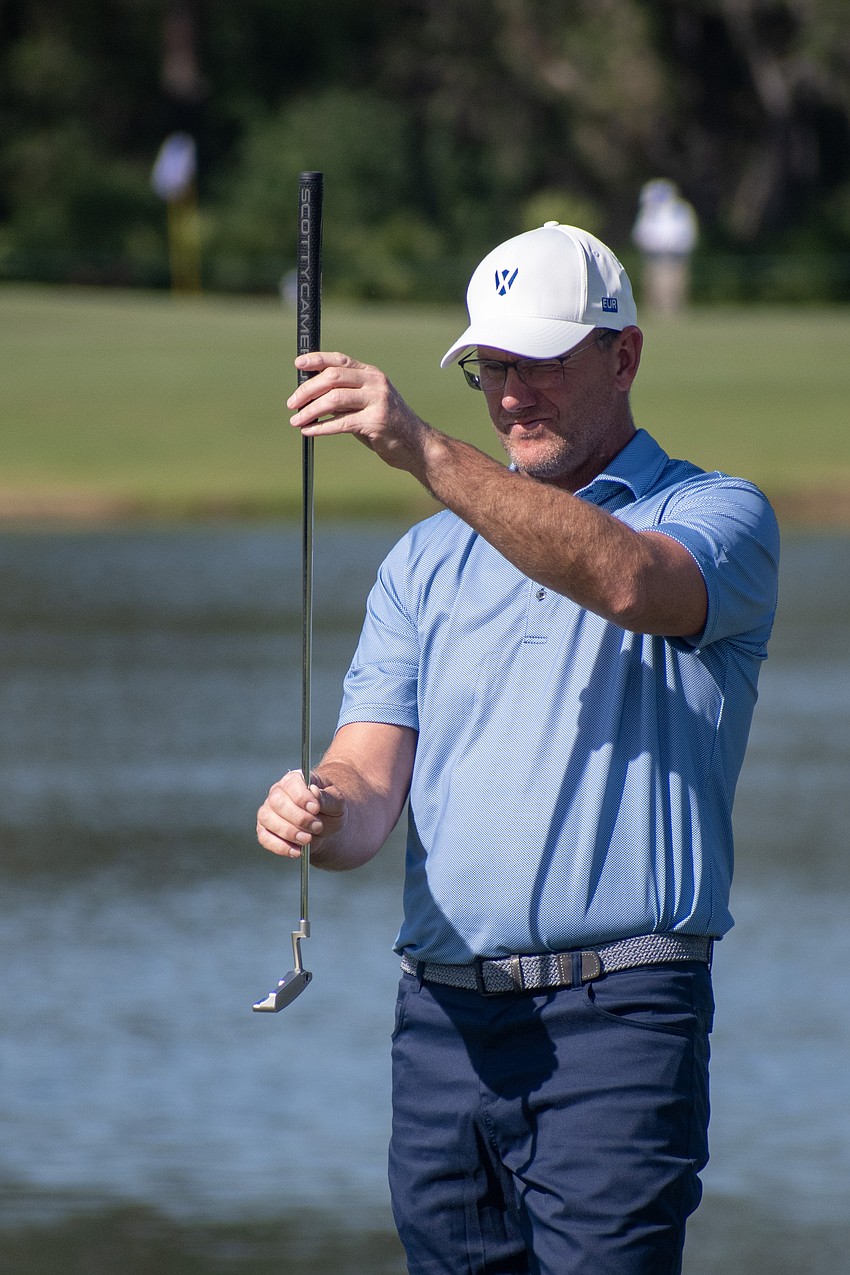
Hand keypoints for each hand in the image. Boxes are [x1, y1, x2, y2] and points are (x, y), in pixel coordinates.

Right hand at [256, 769, 343, 859]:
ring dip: (288, 832)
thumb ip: (327, 797)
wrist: (324, 828)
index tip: (316, 809)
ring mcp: (268, 811)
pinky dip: (280, 846)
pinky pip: (265, 838)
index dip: (302, 796)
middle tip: (317, 827)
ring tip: (308, 840)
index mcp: (295, 780)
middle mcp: (277, 793)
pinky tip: (297, 851)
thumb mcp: (337, 802)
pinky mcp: (264, 831)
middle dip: (298, 817)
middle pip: (277, 801)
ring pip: (267, 818)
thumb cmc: (329, 810)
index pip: (291, 783)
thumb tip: (314, 792)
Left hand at [287, 351, 431, 474]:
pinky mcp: (377, 421)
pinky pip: (341, 422)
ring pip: (334, 399)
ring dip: (310, 410)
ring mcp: (378, 401)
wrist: (416, 445)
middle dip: (307, 390)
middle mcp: (375, 383)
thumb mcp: (365, 404)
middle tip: (292, 403)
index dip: (317, 359)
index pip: (340, 359)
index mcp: (371, 374)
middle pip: (333, 377)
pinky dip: (321, 427)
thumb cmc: (386, 425)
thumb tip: (309, 394)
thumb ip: (344, 396)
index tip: (298, 364)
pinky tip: (309, 431)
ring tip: (296, 420)